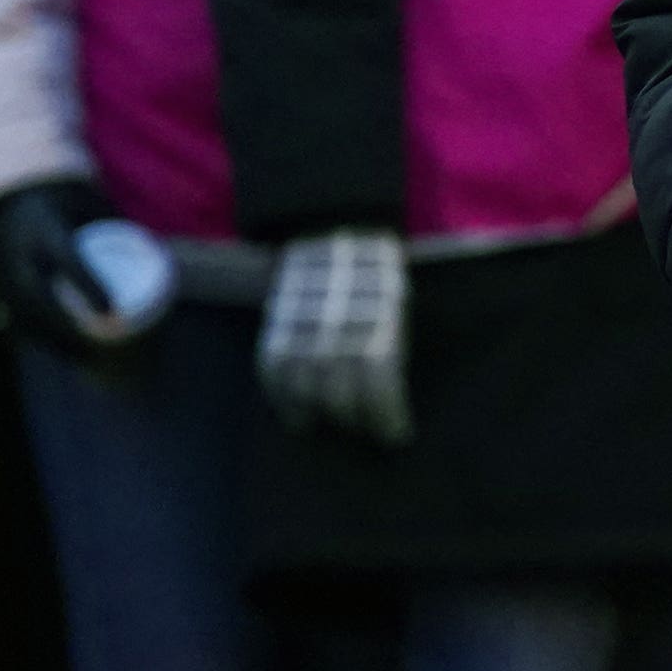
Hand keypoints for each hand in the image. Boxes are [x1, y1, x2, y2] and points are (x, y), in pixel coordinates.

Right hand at [0, 176, 125, 360]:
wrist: (4, 203)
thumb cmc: (61, 206)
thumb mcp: (87, 205)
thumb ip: (118, 225)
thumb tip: (158, 252)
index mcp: (44, 229)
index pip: (66, 260)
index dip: (89, 285)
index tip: (110, 311)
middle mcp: (18, 253)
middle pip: (36, 299)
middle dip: (65, 328)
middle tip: (98, 349)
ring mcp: (0, 273)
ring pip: (21, 316)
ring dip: (51, 341)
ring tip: (87, 360)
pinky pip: (13, 320)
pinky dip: (37, 340)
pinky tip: (63, 355)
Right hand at [257, 228, 412, 446]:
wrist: (334, 233)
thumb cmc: (376, 279)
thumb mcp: (398, 310)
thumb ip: (392, 351)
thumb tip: (392, 398)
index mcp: (378, 325)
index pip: (379, 390)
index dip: (388, 420)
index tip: (395, 437)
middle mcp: (338, 332)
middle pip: (341, 399)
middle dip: (355, 421)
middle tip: (364, 429)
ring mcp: (301, 331)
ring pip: (305, 394)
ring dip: (319, 416)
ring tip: (331, 424)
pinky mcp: (274, 329)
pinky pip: (273, 376)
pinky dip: (284, 402)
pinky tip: (299, 416)